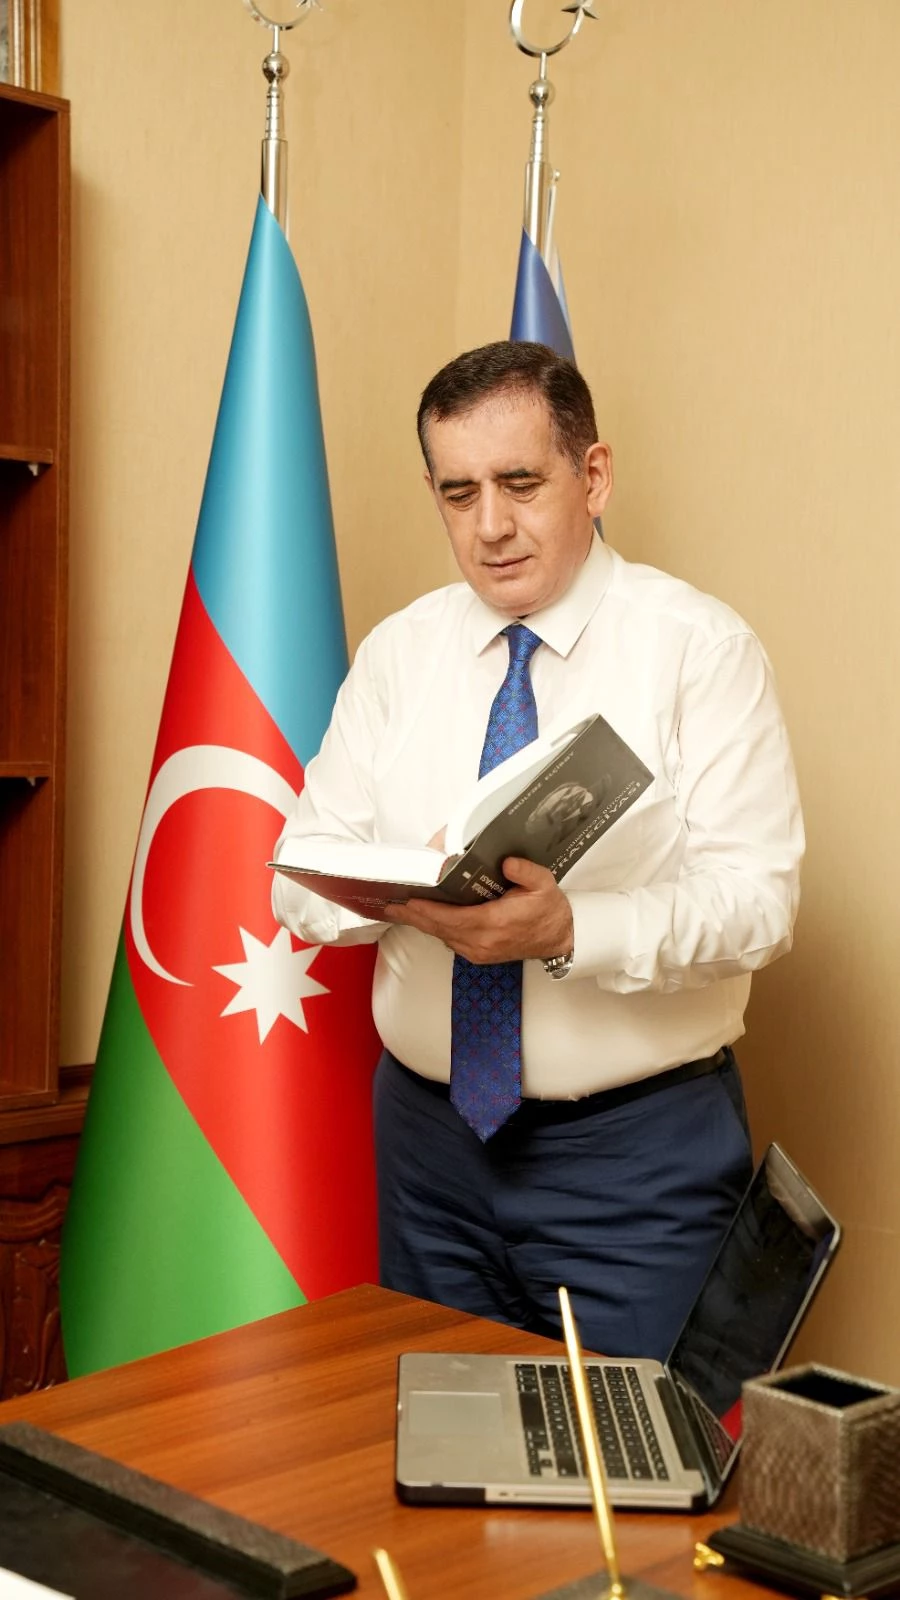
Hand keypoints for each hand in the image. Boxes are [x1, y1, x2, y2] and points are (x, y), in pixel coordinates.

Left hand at [382, 857, 573, 964]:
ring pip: (441, 936)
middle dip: (413, 915)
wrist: (559, 939)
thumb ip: (525, 871)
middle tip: (390, 903)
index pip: (450, 918)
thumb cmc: (549, 911)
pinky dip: (435, 928)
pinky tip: (425, 916)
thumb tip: (506, 862)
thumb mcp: (544, 884)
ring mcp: (478, 951)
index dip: (426, 910)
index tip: (407, 900)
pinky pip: (450, 940)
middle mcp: (481, 942)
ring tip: (402, 907)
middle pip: (438, 928)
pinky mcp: (478, 954)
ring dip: (421, 922)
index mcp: (494, 924)